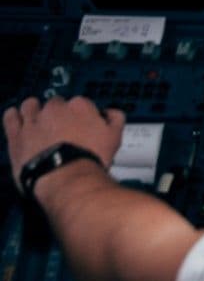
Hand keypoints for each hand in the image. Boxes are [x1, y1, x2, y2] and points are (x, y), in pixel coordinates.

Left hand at [3, 96, 125, 191]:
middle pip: (55, 103)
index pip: (80, 103)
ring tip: (36, 119)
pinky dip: (13, 116)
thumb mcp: (114, 137)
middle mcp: (56, 109)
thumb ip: (115, 118)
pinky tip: (15, 117)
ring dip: (33, 109)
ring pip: (31, 105)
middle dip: (57, 113)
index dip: (80, 115)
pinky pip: (11, 117)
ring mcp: (35, 120)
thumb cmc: (89, 159)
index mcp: (80, 106)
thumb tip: (111, 113)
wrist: (66, 177)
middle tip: (60, 128)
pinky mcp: (17, 135)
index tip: (81, 125)